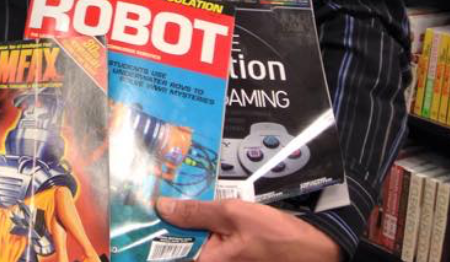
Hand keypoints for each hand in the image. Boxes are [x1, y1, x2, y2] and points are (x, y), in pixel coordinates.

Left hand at [156, 197, 342, 261]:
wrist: (313, 248)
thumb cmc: (277, 236)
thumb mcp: (233, 215)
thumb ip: (196, 212)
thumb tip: (162, 206)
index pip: (169, 252)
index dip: (151, 236)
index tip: (136, 216)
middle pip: (177, 245)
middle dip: (166, 222)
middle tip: (151, 195)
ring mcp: (220, 260)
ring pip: (192, 240)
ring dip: (182, 220)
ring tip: (168, 195)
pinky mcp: (228, 254)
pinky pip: (206, 239)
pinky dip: (199, 223)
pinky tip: (194, 205)